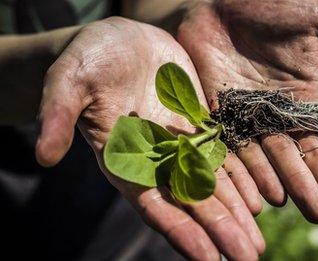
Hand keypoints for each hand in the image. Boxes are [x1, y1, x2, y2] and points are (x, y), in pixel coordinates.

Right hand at [35, 17, 263, 259]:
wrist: (119, 39)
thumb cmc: (88, 59)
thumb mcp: (69, 81)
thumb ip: (59, 115)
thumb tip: (42, 155)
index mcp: (125, 161)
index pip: (155, 205)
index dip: (181, 231)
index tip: (208, 258)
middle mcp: (157, 161)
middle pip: (192, 203)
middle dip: (220, 230)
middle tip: (248, 257)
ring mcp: (181, 145)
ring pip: (214, 185)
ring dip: (236, 212)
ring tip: (257, 242)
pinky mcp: (199, 125)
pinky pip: (225, 154)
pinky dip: (242, 176)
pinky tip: (261, 197)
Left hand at [177, 0, 317, 221]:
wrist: (222, 2)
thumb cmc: (271, 6)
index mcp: (312, 94)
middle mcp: (285, 112)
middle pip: (309, 153)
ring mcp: (253, 117)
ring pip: (277, 158)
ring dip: (295, 185)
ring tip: (312, 209)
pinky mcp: (222, 115)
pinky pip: (238, 148)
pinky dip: (253, 172)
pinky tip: (269, 195)